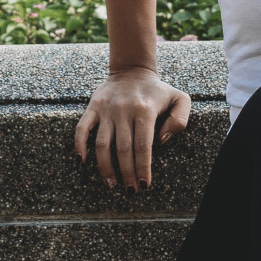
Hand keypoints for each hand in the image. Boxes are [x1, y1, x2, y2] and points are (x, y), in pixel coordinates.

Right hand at [75, 64, 191, 189]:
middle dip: (127, 173)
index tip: (144, 185)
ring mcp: (107, 110)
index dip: (143, 168)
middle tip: (130, 190)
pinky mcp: (93, 107)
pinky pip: (82, 128)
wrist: (132, 70)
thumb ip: (180, 120)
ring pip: (103, 144)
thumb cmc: (158, 90)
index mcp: (145, 110)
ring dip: (105, 166)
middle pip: (124, 149)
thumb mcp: (180, 99)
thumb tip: (163, 140)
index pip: (143, 146)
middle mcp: (125, 111)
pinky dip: (80, 145)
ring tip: (111, 184)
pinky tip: (82, 160)